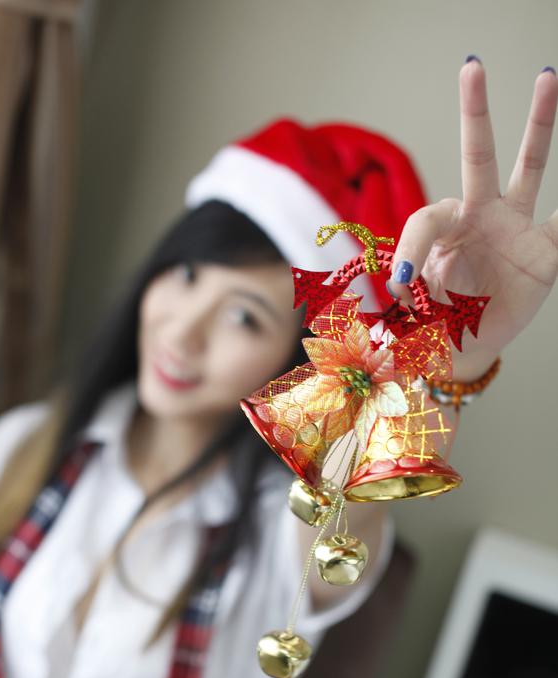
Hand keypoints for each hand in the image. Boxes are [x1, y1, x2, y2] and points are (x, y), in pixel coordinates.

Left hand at [388, 59, 557, 366]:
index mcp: (442, 229)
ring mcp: (515, 229)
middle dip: (476, 111)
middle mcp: (479, 217)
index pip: (427, 220)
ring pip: (530, 168)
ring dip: (540, 124)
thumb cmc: (431, 322)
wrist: (463, 346)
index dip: (412, 249)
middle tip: (472, 67)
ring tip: (548, 78)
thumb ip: (401, 295)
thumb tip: (397, 285)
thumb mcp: (408, 312)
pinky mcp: (544, 253)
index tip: (402, 285)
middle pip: (479, 155)